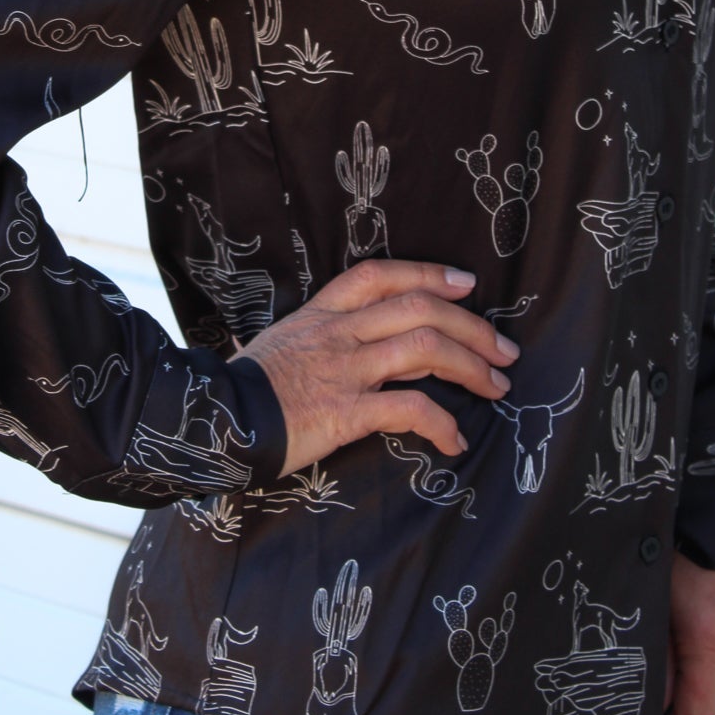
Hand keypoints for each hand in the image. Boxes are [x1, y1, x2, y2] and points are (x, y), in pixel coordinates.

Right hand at [234, 259, 519, 479]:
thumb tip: (316, 339)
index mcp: (320, 314)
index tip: (465, 285)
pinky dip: (441, 423)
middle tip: (503, 351)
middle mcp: (338, 333)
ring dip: (471, 367)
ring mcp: (344, 369)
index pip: (380, 276)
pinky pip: (409, 408)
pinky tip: (455, 440)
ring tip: (496, 388)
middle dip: (472, 327)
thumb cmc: (239, 390)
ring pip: (425, 348)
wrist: (211, 422)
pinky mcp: (346, 411)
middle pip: (419, 308)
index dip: (427, 273)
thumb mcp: (275, 346)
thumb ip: (308, 338)